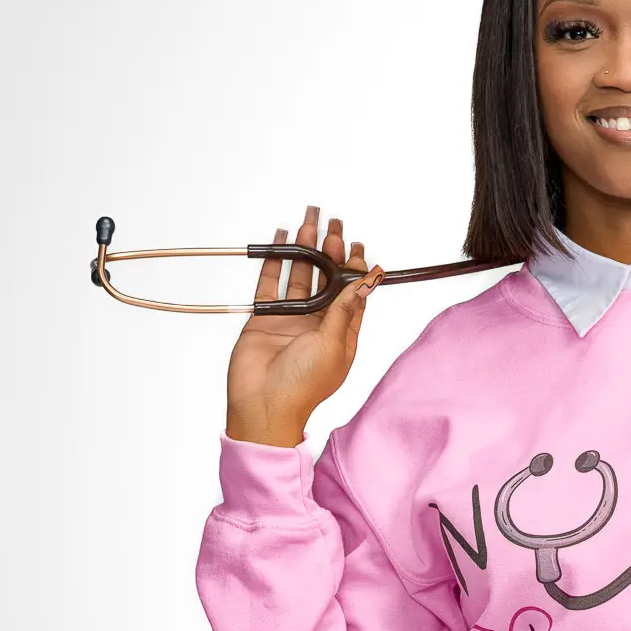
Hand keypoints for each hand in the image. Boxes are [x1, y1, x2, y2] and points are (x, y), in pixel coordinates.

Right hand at [224, 204, 384, 446]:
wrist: (263, 406)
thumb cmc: (303, 386)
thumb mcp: (333, 344)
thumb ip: (345, 309)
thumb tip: (368, 281)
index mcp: (341, 334)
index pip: (352, 294)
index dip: (355, 269)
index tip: (356, 245)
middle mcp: (317, 325)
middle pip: (326, 280)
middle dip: (329, 251)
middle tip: (331, 224)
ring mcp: (290, 320)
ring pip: (299, 277)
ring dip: (304, 252)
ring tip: (307, 225)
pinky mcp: (264, 319)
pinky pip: (270, 285)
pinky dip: (274, 263)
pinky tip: (279, 243)